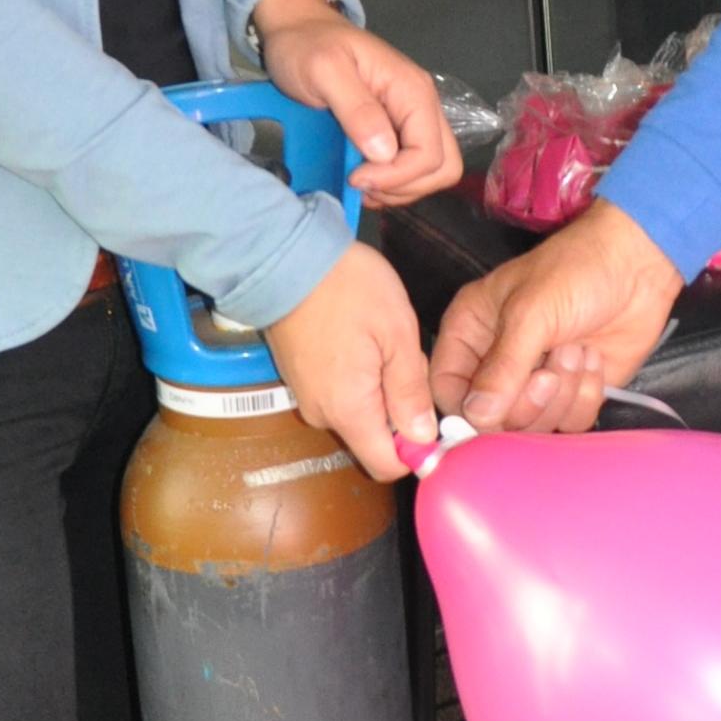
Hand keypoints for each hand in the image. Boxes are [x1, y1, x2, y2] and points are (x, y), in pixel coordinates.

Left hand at [252, 0, 461, 205]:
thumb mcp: (324, 70)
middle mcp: (421, 105)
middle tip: (362, 183)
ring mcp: (411, 118)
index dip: (396, 176)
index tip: (355, 177)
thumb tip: (384, 153)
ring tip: (359, 182)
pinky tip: (362, 176)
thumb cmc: (307, 45)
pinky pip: (411, 167)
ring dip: (398, 188)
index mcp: (412, 91)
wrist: (298, 29)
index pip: (430, 153)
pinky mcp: (396, 128)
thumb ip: (356, 109)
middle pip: (442, 166)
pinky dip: (391, 182)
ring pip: (431, 172)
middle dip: (405, 186)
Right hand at [266, 240, 439, 484]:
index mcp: (349, 410)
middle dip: (400, 415)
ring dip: (380, 393)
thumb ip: (411, 391)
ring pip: (357, 416)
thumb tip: (422, 437)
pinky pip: (339, 396)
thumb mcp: (396, 333)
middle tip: (410, 364)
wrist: (285, 255)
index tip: (435, 422)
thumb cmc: (347, 288)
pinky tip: (363, 342)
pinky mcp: (299, 379)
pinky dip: (358, 380)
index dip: (416, 452)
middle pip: (373, 441)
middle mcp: (323, 414)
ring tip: (384, 346)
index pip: (386, 466)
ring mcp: (307, 396)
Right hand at [430, 199, 683, 433]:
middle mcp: (497, 362)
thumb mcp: (531, 313)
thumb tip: (477, 417)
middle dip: (530, 399)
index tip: (496, 415)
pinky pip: (570, 422)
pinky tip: (593, 359)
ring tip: (577, 350)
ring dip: (564, 392)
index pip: (448, 390)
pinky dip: (587, 394)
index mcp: (470, 333)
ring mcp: (536, 381)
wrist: (639, 265)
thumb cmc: (575, 271)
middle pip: (494, 419)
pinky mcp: (573, 392)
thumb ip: (503, 367)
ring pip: (535, 426)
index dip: (467, 412)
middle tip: (553, 366)